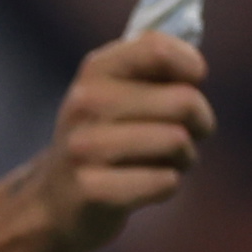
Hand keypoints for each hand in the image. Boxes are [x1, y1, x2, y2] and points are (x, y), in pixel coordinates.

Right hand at [32, 34, 210, 251]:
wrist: (52, 202)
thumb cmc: (106, 141)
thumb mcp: (119, 93)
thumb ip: (156, 68)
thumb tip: (196, 71)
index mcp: (97, 70)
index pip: (158, 49)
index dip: (191, 67)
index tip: (190, 84)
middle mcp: (86, 103)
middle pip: (184, 101)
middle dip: (199, 123)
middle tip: (182, 137)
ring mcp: (85, 147)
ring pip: (176, 141)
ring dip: (184, 158)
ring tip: (163, 163)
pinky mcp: (91, 190)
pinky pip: (164, 182)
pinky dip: (166, 187)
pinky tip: (143, 187)